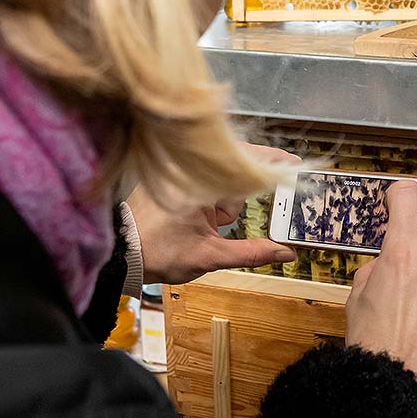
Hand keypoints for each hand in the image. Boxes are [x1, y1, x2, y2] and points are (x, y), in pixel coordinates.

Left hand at [129, 143, 298, 284]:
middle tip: (244, 218)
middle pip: (237, 173)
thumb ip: (252, 253)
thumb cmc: (157, 252)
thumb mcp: (210, 256)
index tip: (297, 164)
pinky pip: (208, 186)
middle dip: (243, 198)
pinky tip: (207, 223)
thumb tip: (286, 253)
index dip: (275, 161)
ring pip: (223, 183)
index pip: (246, 162)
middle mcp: (191, 172)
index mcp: (200, 182)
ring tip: (211, 229)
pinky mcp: (177, 184)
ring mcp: (183, 177)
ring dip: (227, 205)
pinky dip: (215, 202)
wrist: (119, 256)